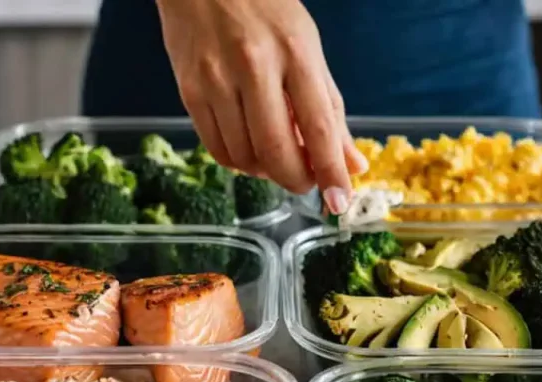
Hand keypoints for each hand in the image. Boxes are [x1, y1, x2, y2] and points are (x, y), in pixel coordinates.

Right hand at [156, 0, 366, 205]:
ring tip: (276, 156)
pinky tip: (249, 149)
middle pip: (275, 150)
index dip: (330, 172)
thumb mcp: (308, 48)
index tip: (339, 202)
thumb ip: (330, 109)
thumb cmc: (264, 9)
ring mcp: (216, 80)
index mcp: (295, 52)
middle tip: (306, 180)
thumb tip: (353, 163)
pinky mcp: (188, 91)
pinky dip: (239, 162)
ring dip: (266, 172)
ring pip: (244, 157)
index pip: (318, 126)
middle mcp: (254, 66)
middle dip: (296, 180)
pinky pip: (217, 149)